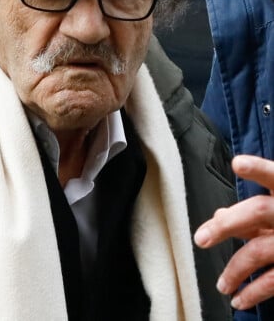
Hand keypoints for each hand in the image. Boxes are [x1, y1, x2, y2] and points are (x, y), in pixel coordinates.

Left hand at [194, 155, 273, 309]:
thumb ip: (256, 211)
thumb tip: (219, 215)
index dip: (258, 169)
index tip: (238, 164)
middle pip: (259, 211)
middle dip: (226, 225)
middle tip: (201, 239)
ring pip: (261, 249)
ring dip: (235, 269)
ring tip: (220, 284)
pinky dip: (254, 292)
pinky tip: (239, 298)